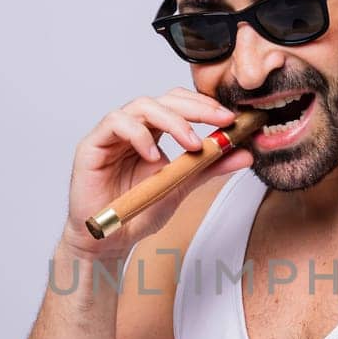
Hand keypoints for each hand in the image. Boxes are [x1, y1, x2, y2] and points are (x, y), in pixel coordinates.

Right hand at [60, 88, 254, 260]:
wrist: (108, 240)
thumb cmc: (138, 211)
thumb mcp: (181, 186)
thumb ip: (209, 167)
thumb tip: (244, 154)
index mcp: (153, 132)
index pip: (180, 104)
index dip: (205, 105)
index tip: (231, 118)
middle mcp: (133, 127)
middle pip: (164, 99)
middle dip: (196, 107)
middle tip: (220, 119)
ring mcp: (112, 134)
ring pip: (142, 105)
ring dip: (172, 121)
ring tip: (190, 145)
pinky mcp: (93, 144)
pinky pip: (116, 123)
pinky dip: (139, 136)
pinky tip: (153, 157)